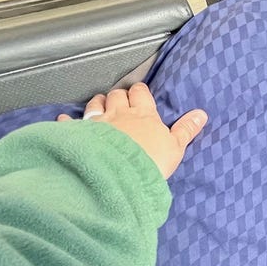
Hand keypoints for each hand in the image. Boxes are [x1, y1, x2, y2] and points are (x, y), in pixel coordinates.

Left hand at [58, 84, 206, 179]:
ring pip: (95, 103)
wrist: (121, 173)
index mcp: (143, 114)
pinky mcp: (80, 134)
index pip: (140, 94)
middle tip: (119, 100)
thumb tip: (201, 114)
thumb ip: (186, 130)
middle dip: (117, 95)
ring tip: (99, 105)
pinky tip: (64, 120)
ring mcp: (97, 123)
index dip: (139, 92)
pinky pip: (70, 123)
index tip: (139, 93)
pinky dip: (68, 121)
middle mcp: (119, 113)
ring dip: (97, 102)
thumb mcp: (175, 147)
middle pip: (116, 95)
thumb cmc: (151, 161)